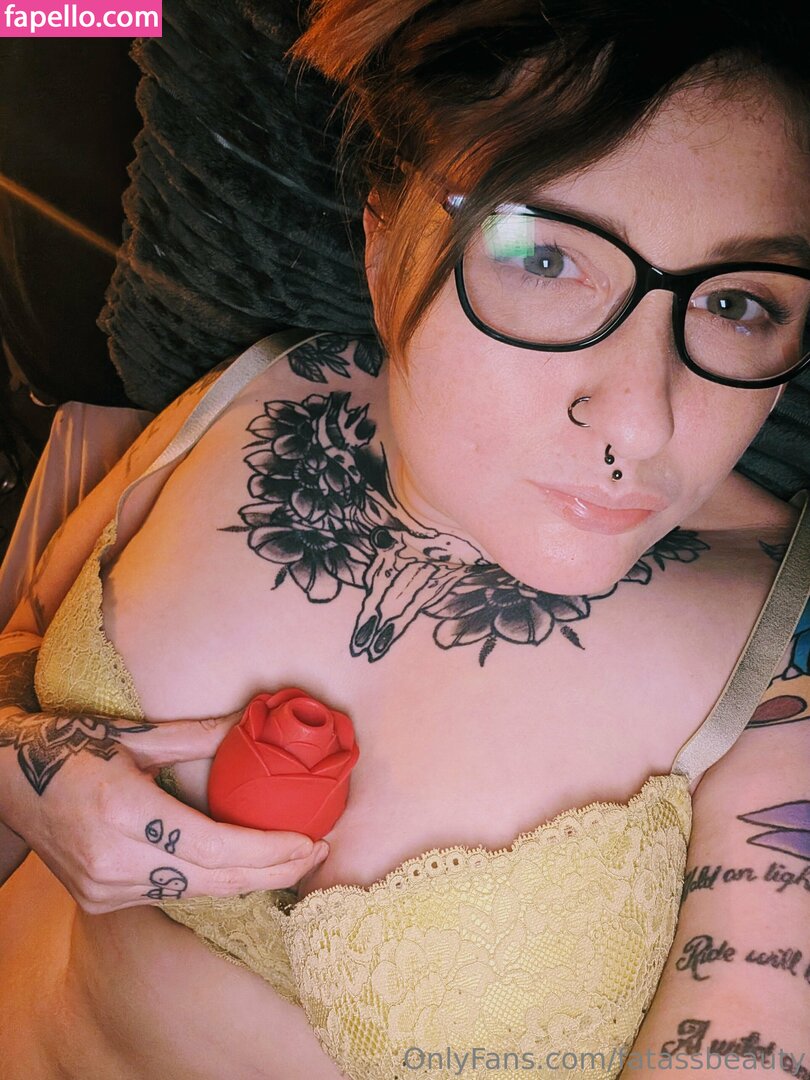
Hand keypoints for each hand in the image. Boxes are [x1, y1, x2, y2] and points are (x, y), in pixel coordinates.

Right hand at [0, 707, 328, 912]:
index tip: (309, 840)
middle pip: (212, 880)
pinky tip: (246, 868)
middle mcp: (111, 859)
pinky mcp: (101, 901)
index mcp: (121, 811)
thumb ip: (198, 736)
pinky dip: (214, 883)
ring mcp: (103, 888)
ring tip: (294, 860)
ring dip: (250, 881)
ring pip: (196, 894)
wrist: (8, 784)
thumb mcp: (134, 735)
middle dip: (273, 872)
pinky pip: (172, 894)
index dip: (266, 850)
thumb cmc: (71, 748)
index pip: (211, 847)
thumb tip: (252, 720)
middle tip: (317, 854)